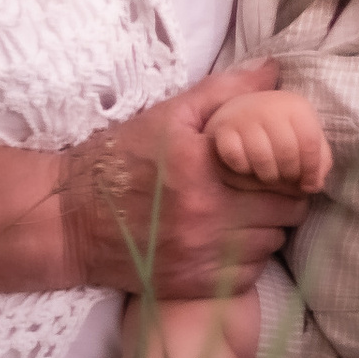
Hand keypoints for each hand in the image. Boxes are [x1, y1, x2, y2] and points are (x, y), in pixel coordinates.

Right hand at [61, 63, 309, 303]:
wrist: (69, 220)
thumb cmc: (120, 159)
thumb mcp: (168, 115)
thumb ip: (225, 91)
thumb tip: (274, 72)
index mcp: (204, 168)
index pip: (284, 174)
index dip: (289, 167)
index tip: (278, 162)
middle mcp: (207, 216)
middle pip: (287, 213)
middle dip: (283, 197)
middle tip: (264, 187)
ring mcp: (201, 256)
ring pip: (271, 244)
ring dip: (267, 228)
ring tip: (244, 212)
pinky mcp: (194, 285)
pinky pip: (248, 274)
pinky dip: (246, 258)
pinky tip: (226, 239)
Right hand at [210, 88, 331, 194]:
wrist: (241, 112)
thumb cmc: (280, 132)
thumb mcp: (304, 138)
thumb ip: (319, 160)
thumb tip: (314, 184)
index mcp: (296, 106)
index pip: (310, 142)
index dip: (312, 169)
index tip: (309, 185)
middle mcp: (270, 106)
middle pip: (286, 152)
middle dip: (289, 174)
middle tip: (286, 179)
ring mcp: (244, 116)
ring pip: (261, 157)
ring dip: (268, 176)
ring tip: (269, 175)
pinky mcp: (223, 129)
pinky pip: (235, 159)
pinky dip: (243, 169)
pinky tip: (248, 166)